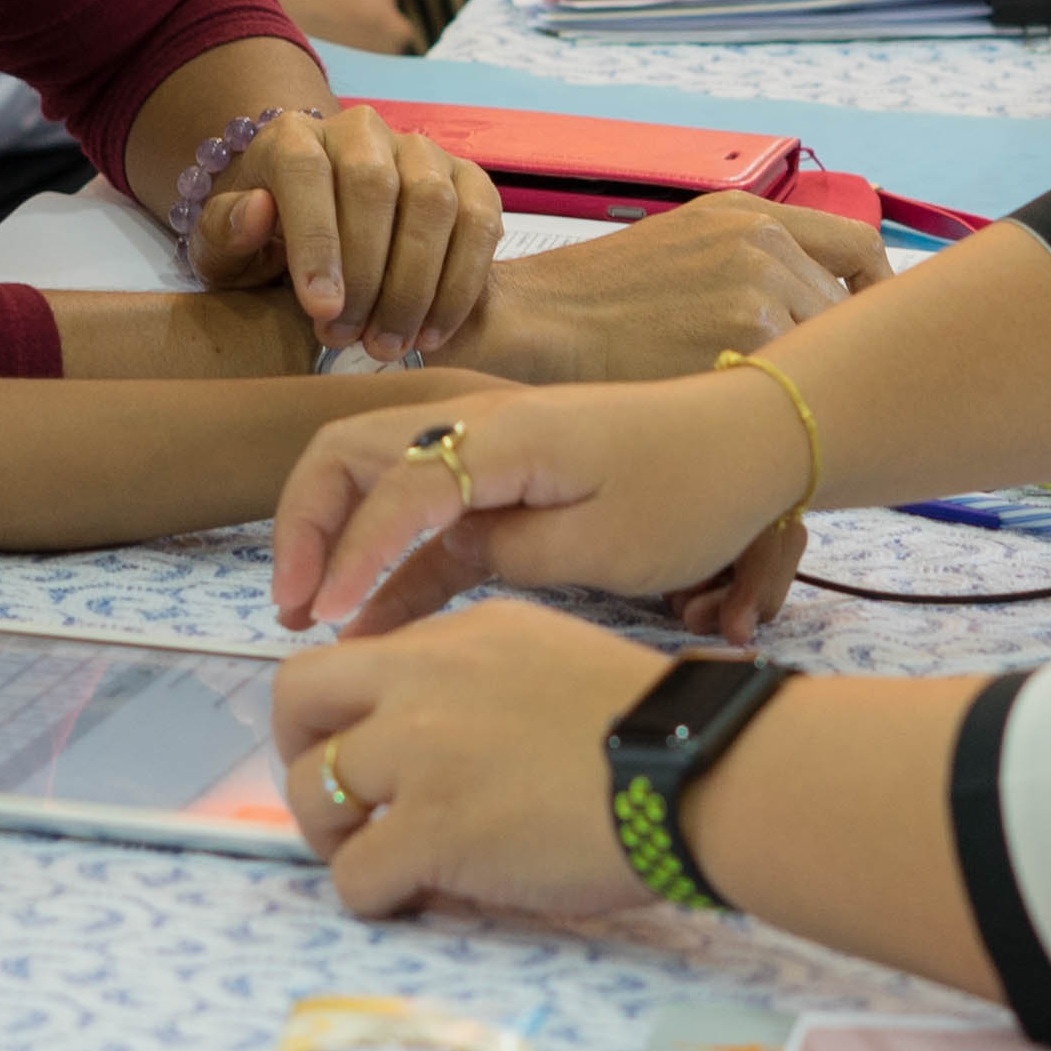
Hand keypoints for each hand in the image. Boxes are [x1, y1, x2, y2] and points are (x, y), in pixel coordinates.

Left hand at [185, 104, 507, 362]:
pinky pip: (479, 224)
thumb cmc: (262, 243)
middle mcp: (361, 130)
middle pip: (375, 187)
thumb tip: (256, 211)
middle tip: (351, 339)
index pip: (306, 172)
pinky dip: (461, 284)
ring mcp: (421, 151)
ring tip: (390, 344)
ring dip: (415, 285)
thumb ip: (225, 232)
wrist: (316, 226)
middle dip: (367, 274)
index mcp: (293, 137)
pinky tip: (433, 333)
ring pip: (433, 205)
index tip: (320, 309)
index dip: (316, 241)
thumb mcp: (225, 248)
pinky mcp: (467, 179)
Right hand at [269, 371, 812, 634]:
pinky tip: (376, 627)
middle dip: (307, 528)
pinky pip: (425, 513)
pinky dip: (391, 561)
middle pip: (350, 453)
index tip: (329, 620)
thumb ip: (508, 552)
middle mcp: (479, 424)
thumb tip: (439, 559)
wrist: (755, 442)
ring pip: (374, 478)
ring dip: (336, 541)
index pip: (396, 488)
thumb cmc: (693, 491)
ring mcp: (486, 449)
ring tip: (314, 623)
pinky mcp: (503, 481)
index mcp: (504, 432)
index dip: (353, 555)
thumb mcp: (605, 546)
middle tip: (295, 609)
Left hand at [276, 603, 682, 920]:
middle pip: (297, 698)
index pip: (352, 659)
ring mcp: (420, 753)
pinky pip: (354, 874)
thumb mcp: (554, 659)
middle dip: (299, 753)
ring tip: (381, 860)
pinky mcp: (430, 830)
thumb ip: (482, 680)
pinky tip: (414, 898)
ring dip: (335, 835)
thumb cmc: (655, 731)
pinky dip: (373, 895)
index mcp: (459, 636)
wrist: (698, 771)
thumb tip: (438, 740)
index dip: (341, 713)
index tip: (361, 752)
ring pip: (310, 790)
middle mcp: (424, 680)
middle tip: (335, 801)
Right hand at [442, 191, 881, 383]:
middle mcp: (764, 242)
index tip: (864, 333)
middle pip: (848, 311)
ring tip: (760, 417)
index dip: (872, 297)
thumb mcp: (679, 248)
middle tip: (797, 394)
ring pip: (825, 354)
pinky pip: (797, 389)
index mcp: (748, 214)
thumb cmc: (594, 306)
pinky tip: (745, 429)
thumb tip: (807, 305)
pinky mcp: (748, 340)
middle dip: (830, 353)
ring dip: (801, 387)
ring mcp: (760, 288)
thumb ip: (747, 264)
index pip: (858, 251)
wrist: (534, 325)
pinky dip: (779, 414)